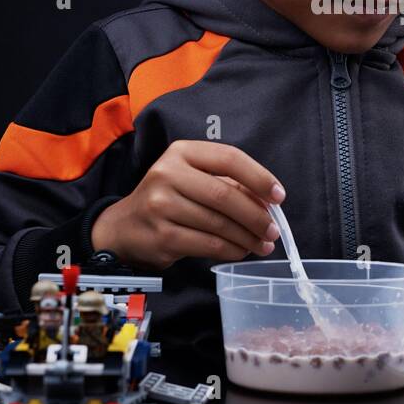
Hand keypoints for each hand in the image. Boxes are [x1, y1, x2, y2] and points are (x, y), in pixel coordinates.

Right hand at [90, 140, 284, 271]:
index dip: (259, 177)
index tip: (279, 196)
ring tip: (262, 244)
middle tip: (273, 230)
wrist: (124, 227)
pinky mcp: (162, 235)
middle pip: (225, 194)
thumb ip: (227, 183)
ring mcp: (162, 205)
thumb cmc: (169, 199)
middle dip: (256, 215)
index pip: (229, 157)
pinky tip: (241, 251)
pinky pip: (208, 244)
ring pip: (219, 223)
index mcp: (182, 152)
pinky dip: (231, 250)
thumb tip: (268, 203)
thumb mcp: (192, 178)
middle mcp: (168, 174)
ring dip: (247, 237)